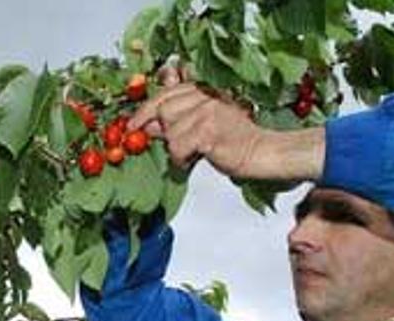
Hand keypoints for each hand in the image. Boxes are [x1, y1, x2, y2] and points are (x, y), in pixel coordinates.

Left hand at [128, 70, 263, 177]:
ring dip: (176, 149)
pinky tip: (194, 158)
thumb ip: (178, 118)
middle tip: (173, 144)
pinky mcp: (207, 131)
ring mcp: (207, 112)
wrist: (261, 152)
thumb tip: (148, 124)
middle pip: (164, 110)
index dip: (145, 109)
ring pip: (170, 132)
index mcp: (204, 90)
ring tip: (193, 152)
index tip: (132, 125)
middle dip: (163, 131)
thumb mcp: (203, 122)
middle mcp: (205, 96)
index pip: (166, 93)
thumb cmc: (234, 140)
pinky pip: (177, 147)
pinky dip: (181, 159)